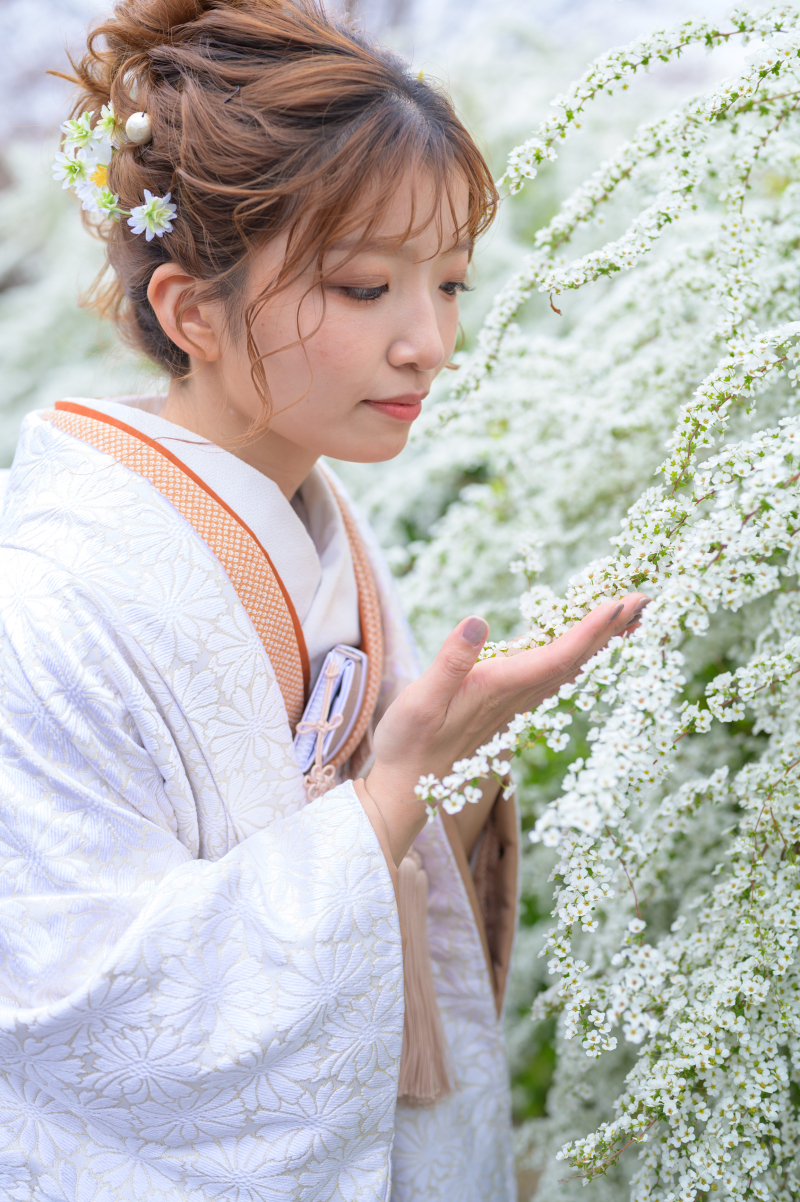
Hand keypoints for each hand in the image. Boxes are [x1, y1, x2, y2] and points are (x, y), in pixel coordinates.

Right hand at [362, 593, 648, 863]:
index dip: (591, 630)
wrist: (404, 791)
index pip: (557, 656)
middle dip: (612, 630)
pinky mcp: (506, 707)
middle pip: (575, 660)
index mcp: (499, 689)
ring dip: (601, 642)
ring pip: (569, 669)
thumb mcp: (420, 699)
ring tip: (631, 617)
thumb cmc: (408, 745)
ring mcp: (514, 704)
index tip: (622, 605)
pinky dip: (576, 655)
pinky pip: (552, 676)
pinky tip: (585, 648)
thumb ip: (451, 662)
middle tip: (647, 599)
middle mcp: (515, 697)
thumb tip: (478, 620)